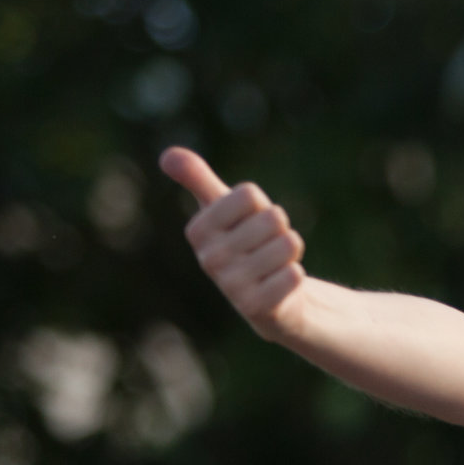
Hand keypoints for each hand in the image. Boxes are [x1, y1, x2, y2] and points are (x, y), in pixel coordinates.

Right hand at [160, 147, 308, 338]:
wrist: (271, 299)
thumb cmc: (248, 244)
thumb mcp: (222, 209)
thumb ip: (198, 179)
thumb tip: (167, 155)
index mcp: (198, 230)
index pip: (249, 194)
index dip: (261, 206)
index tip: (252, 224)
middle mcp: (209, 259)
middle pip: (273, 217)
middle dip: (281, 230)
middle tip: (268, 248)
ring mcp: (230, 286)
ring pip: (288, 244)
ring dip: (291, 253)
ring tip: (276, 266)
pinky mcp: (256, 309)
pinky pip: (294, 275)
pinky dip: (296, 275)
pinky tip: (283, 285)